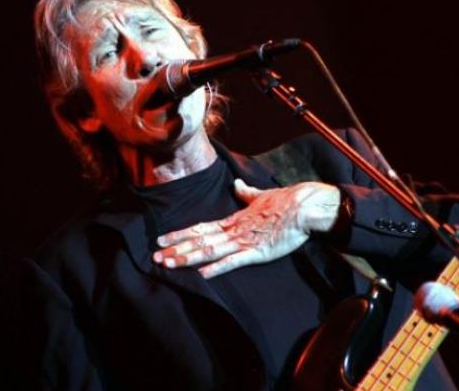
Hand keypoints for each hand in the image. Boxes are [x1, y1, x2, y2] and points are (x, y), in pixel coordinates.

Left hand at [152, 178, 340, 277]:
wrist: (304, 206)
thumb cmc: (286, 201)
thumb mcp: (262, 195)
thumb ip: (246, 193)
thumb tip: (236, 184)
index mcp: (234, 219)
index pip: (200, 228)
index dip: (179, 234)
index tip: (161, 239)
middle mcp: (234, 231)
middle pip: (199, 240)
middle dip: (176, 249)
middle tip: (155, 256)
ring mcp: (244, 242)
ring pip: (210, 250)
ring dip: (188, 258)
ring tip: (168, 264)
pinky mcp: (258, 252)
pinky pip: (233, 262)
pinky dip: (217, 268)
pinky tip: (201, 274)